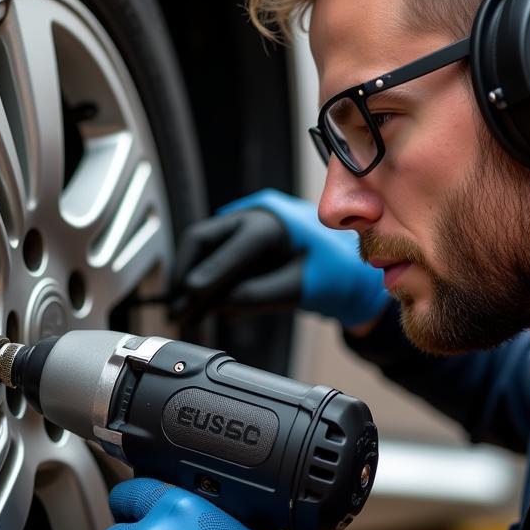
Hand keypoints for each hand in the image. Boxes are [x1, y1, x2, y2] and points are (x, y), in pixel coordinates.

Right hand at [170, 188, 388, 327]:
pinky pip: (213, 261)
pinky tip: (197, 308)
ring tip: (181, 314)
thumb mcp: (303, 287)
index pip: (235, 242)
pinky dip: (203, 283)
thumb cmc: (339, 273)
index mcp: (275, 219)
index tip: (191, 294)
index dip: (210, 270)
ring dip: (190, 282)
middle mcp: (255, 216)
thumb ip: (259, 294)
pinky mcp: (242, 246)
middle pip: (204, 239)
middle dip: (186, 274)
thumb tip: (219, 304)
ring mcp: (245, 228)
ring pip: (203, 250)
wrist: (353, 273)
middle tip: (176, 308)